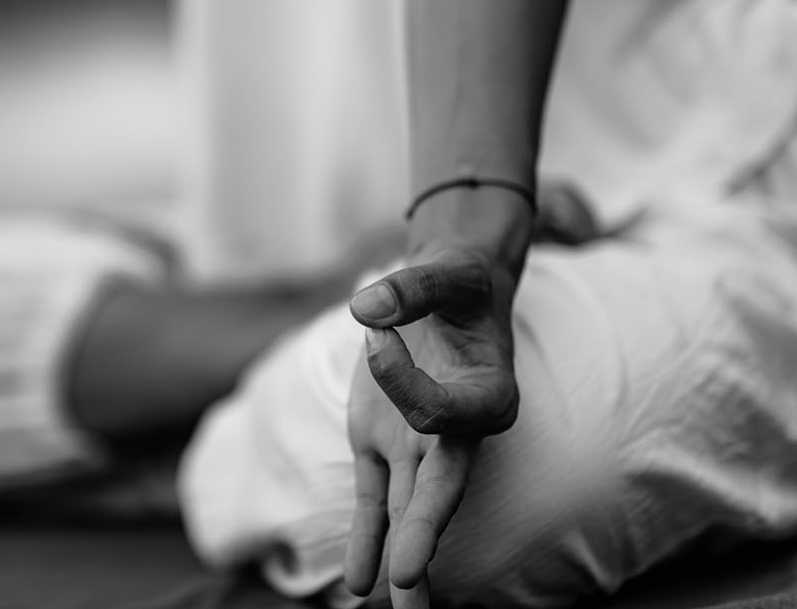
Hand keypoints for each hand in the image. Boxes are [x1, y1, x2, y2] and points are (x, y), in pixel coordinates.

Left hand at [343, 249, 518, 605]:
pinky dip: (367, 540)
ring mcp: (421, 446)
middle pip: (444, 491)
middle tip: (407, 581)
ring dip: (405, 562)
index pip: (445, 414)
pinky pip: (376, 501)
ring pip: (414, 512)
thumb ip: (412, 287)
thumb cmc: (457, 282)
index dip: (406, 385)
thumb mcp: (445, 270)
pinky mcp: (385, 448)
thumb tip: (364, 308)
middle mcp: (461, 432)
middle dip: (424, 535)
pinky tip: (358, 587)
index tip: (372, 330)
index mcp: (491, 394)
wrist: (450, 291)